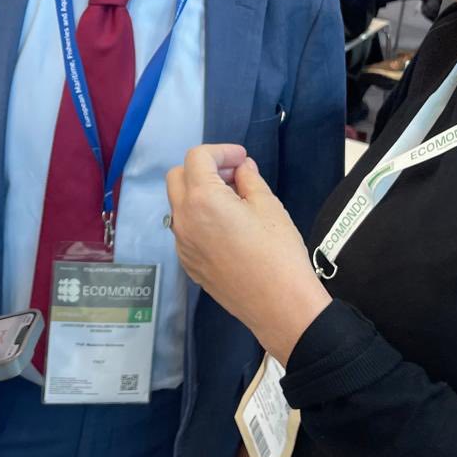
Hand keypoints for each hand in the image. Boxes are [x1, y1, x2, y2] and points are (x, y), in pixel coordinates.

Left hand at [166, 145, 329, 363]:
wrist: (279, 306)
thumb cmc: (278, 253)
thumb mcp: (268, 206)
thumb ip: (249, 180)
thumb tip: (241, 168)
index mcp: (202, 200)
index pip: (197, 158)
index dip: (221, 151)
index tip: (242, 158)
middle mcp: (183, 220)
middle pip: (178, 177)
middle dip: (203, 168)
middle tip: (234, 175)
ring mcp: (182, 244)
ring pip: (179, 204)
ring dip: (199, 193)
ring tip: (233, 200)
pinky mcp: (188, 264)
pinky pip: (185, 229)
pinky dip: (199, 217)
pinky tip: (227, 227)